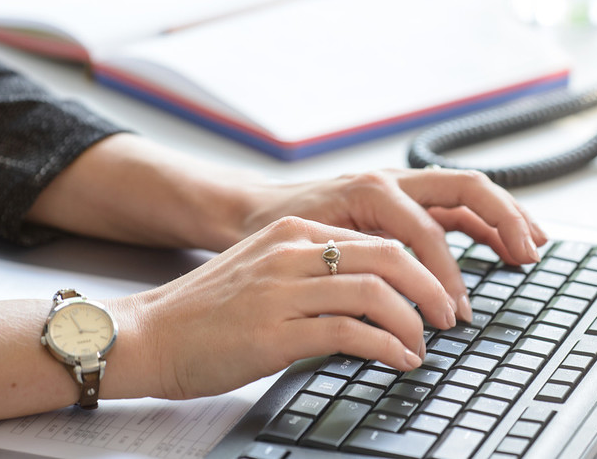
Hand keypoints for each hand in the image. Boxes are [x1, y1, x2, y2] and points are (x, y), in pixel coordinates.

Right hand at [108, 216, 457, 400]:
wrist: (148, 336)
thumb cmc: (205, 313)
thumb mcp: (263, 273)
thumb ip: (313, 272)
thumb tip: (371, 293)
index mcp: (292, 235)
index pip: (377, 238)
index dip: (419, 267)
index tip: (435, 293)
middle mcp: (291, 254)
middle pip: (388, 256)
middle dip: (431, 288)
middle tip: (448, 316)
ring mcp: (282, 291)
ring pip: (375, 292)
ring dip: (413, 322)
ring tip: (423, 344)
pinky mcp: (274, 333)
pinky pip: (349, 333)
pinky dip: (386, 348)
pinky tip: (398, 360)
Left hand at [236, 168, 547, 321]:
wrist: (252, 208)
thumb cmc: (275, 229)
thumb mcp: (309, 251)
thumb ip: (351, 269)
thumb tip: (387, 304)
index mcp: (371, 190)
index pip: (427, 232)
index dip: (445, 275)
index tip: (453, 315)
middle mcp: (392, 181)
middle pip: (466, 189)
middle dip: (502, 222)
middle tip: (527, 256)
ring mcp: (401, 187)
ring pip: (468, 193)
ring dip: (504, 217)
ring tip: (533, 247)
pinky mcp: (404, 200)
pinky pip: (454, 206)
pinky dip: (484, 223)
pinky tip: (504, 245)